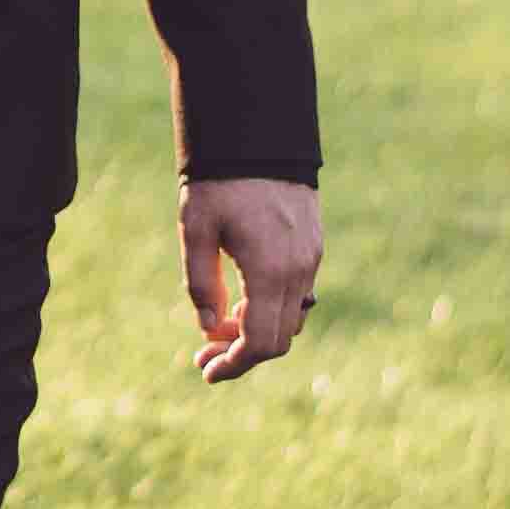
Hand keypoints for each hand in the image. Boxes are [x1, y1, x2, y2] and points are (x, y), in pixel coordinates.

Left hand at [180, 177, 319, 383]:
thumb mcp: (196, 230)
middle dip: (241, 353)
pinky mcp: (313, 246)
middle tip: (203, 353)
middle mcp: (299, 269)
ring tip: (218, 324)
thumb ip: (202, 284)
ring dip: (257, 332)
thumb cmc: (220, 182)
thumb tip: (209, 328)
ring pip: (290, 319)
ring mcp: (311, 258)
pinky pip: (297, 295)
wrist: (258, 136)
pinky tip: (241, 300)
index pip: (260, 343)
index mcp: (270, 270)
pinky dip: (270, 309)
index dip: (234, 364)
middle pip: (278, 339)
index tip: (206, 372)